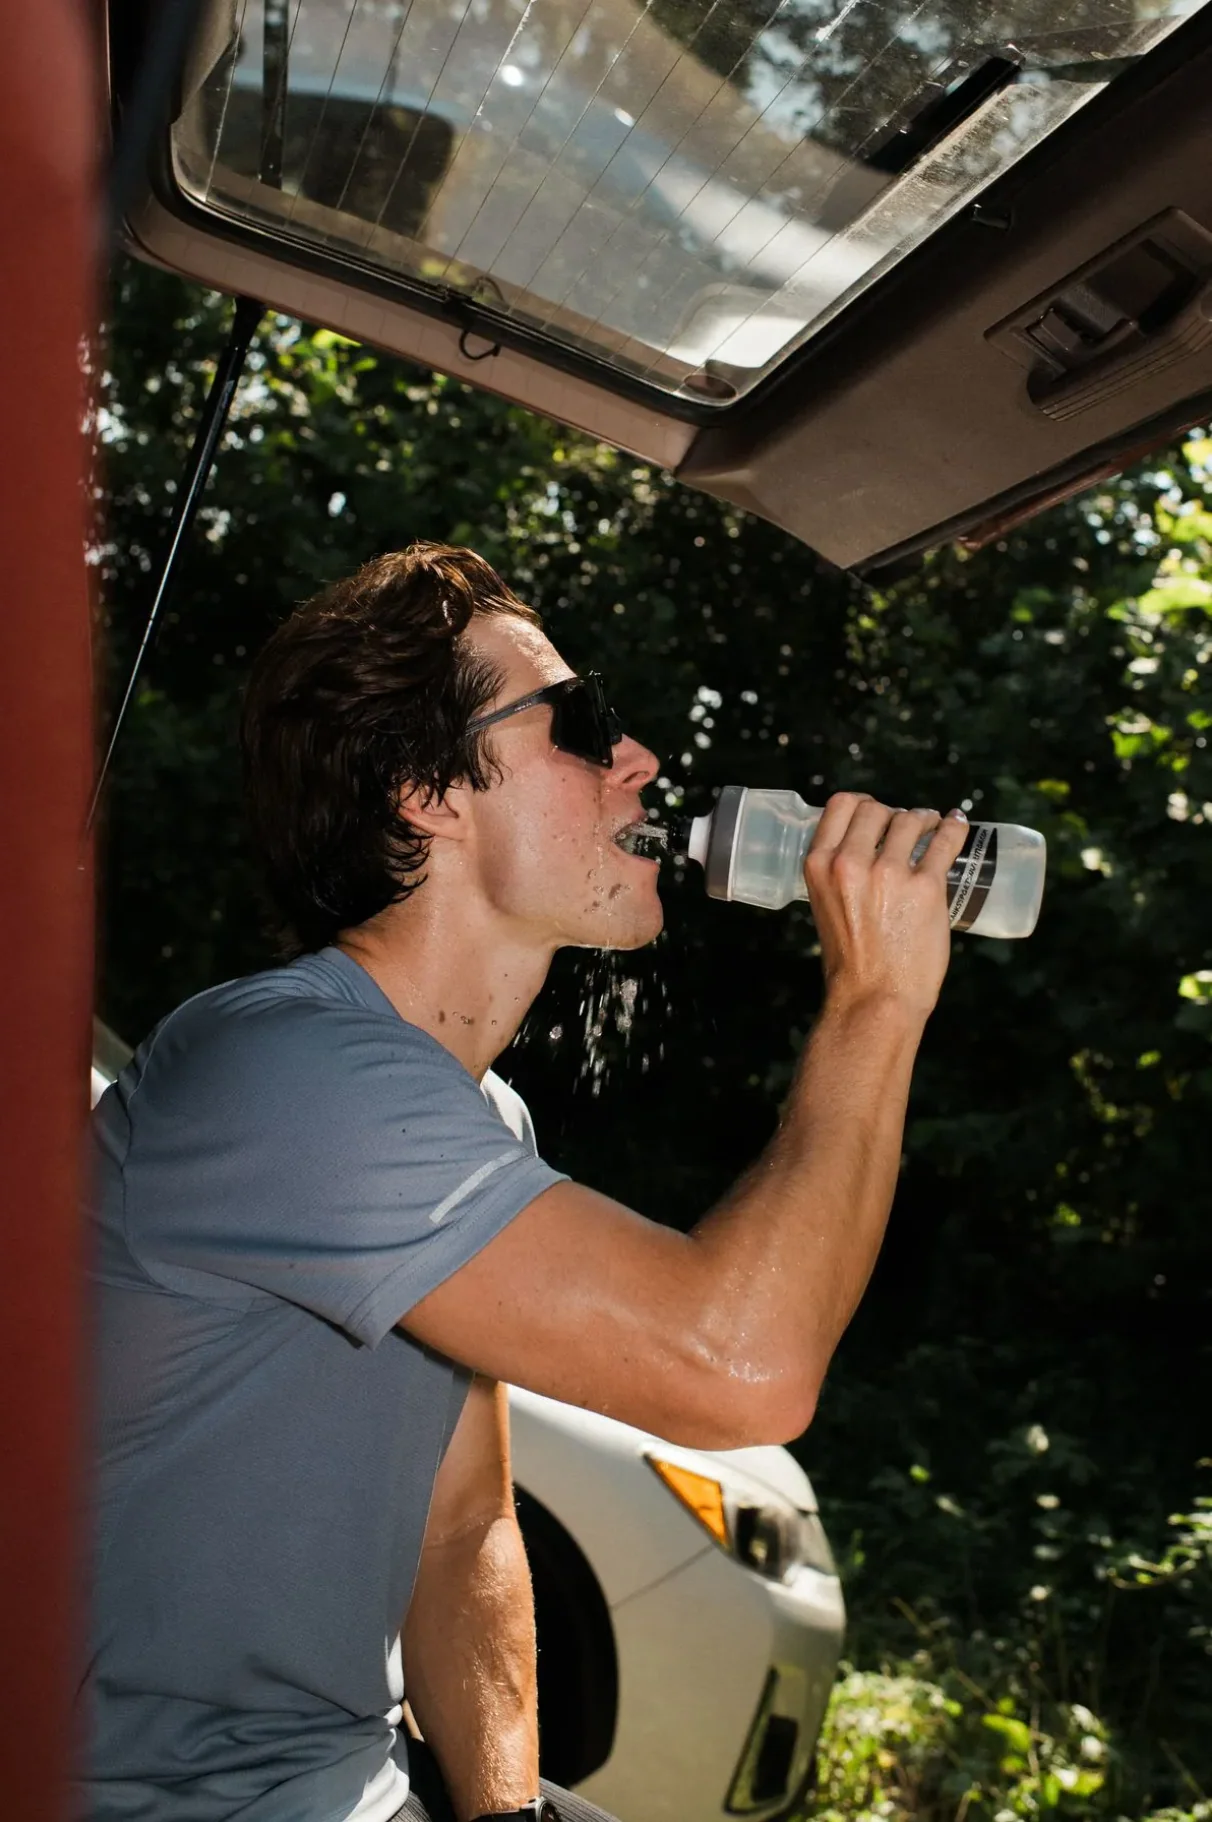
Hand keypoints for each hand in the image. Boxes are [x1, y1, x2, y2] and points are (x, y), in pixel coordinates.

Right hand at [804, 794, 970, 1019]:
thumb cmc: (851, 962)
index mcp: (820, 866)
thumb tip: (867, 853)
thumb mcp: (825, 908)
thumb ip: (838, 877)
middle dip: (895, 813)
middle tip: (908, 827)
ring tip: (933, 827)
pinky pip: (946, 841)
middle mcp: (851, 863)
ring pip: (912, 820)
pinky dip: (955, 827)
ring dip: (925, 819)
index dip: (863, 803)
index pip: (842, 805)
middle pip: (878, 808)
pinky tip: (957, 824)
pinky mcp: (926, 888)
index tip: (876, 812)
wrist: (873, 999)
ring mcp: (891, 873)